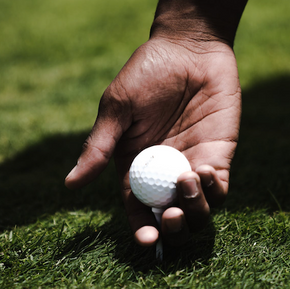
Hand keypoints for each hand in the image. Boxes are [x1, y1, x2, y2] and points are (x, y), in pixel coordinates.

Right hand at [65, 36, 240, 246]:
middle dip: (172, 228)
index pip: (138, 208)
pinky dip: (213, 190)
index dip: (142, 228)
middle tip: (170, 217)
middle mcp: (164, 172)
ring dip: (194, 209)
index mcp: (136, 166)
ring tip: (186, 182)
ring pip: (198, 209)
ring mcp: (193, 165)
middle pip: (170, 216)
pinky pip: (218, 187)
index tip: (147, 240)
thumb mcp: (118, 108)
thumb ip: (100, 146)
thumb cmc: (147, 73)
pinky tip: (202, 171)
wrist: (189, 48)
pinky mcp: (218, 155)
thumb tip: (70, 184)